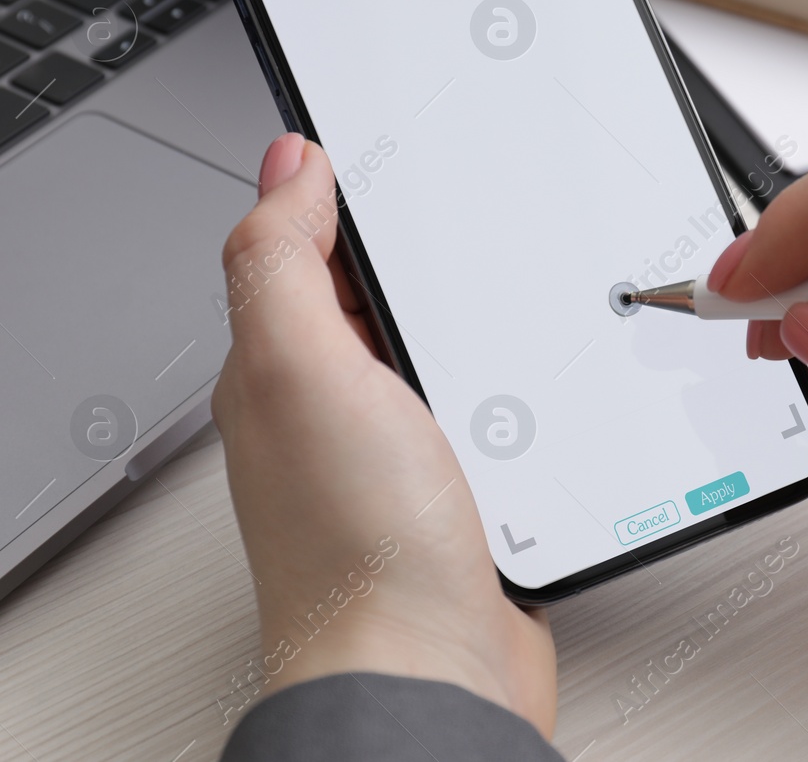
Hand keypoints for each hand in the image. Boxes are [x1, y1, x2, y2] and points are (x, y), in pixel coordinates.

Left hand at [211, 134, 554, 732]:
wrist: (432, 670)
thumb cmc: (356, 546)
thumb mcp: (299, 370)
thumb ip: (281, 261)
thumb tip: (286, 163)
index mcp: (284, 364)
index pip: (302, 246)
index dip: (339, 186)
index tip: (388, 136)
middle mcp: (337, 403)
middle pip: (372, 291)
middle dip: (411, 240)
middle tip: (449, 184)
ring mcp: (402, 446)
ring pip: (434, 346)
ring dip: (464, 307)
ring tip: (488, 255)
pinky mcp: (465, 483)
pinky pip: (482, 403)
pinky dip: (505, 373)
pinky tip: (526, 361)